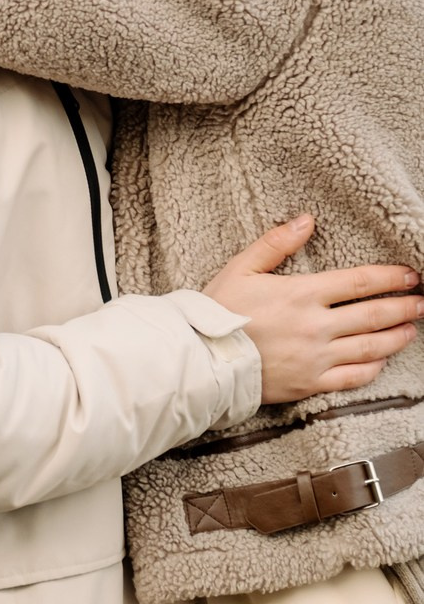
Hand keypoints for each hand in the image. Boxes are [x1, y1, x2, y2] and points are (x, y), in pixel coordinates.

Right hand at [204, 214, 422, 403]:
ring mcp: (316, 357)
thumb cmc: (218, 311)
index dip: (390, 277)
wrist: (202, 358)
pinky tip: (382, 360)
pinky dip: (373, 368)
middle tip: (423, 301)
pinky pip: (352, 378)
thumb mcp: (242, 267)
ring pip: (370, 347)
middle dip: (404, 306)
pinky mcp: (310, 383)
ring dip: (396, 336)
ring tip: (412, 329)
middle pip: (373, 315)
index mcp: (302, 294)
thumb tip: (306, 220)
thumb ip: (276, 242)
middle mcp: (316, 326)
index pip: (359, 282)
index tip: (410, 275)